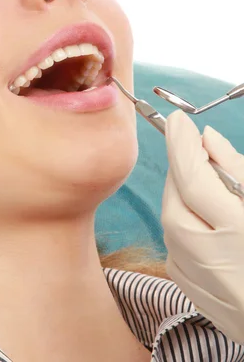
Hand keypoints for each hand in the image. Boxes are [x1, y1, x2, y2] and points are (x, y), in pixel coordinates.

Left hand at [162, 109, 243, 344]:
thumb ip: (237, 171)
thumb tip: (208, 140)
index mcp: (235, 232)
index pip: (191, 176)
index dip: (181, 144)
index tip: (178, 121)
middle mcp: (205, 256)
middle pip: (175, 196)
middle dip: (183, 169)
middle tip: (199, 154)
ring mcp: (191, 275)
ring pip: (170, 217)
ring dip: (183, 195)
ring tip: (209, 191)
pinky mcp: (185, 286)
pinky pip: (174, 240)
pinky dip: (185, 221)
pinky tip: (206, 221)